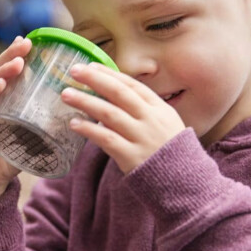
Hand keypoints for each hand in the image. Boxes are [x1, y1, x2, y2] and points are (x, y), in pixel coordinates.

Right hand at [0, 37, 32, 202]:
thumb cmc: (9, 159)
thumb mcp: (33, 139)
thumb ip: (48, 128)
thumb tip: (81, 119)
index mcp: (3, 102)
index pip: (9, 73)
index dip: (17, 56)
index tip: (31, 41)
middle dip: (12, 55)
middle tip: (26, 43)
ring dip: (3, 70)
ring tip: (18, 60)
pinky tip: (0, 84)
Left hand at [60, 63, 185, 174]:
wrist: (185, 184)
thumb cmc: (169, 151)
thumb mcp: (165, 124)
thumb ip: (143, 110)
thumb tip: (113, 96)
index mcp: (159, 108)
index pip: (131, 85)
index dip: (109, 74)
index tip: (90, 66)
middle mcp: (150, 119)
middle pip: (118, 93)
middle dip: (95, 79)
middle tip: (74, 71)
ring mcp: (141, 137)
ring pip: (108, 113)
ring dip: (85, 102)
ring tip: (66, 94)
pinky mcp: (131, 157)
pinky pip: (106, 139)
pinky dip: (88, 129)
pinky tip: (73, 123)